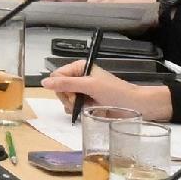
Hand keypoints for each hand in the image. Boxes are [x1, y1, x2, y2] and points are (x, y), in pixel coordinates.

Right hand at [43, 63, 171, 122]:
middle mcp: (79, 77)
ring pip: (64, 99)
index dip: (61, 86)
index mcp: (80, 67)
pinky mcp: (86, 103)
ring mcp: (83, 91)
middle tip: (80, 102)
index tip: (74, 94)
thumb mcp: (90, 85)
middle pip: (59, 88)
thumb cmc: (116, 92)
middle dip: (67, 97)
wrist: (135, 106)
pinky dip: (76, 111)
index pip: (57, 75)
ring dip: (72, 105)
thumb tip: (44, 82)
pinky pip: (71, 107)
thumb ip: (67, 84)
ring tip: (86, 107)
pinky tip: (85, 112)